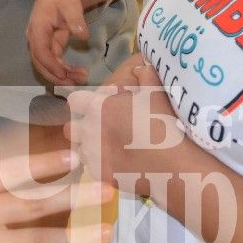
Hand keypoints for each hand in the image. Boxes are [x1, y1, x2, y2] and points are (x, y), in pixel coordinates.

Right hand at [27, 0, 90, 85]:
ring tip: (81, 78)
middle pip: (40, 62)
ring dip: (62, 74)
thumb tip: (83, 35)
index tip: (63, 74)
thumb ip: (75, 19)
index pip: (40, 51)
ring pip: (47, 64)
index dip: (50, 64)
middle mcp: (35, 37)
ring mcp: (41, 42)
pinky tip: (78, 73)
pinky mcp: (49, 45)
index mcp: (37, 27)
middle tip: (75, 82)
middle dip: (56, 75)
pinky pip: (54, 61)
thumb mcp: (70, 4)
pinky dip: (64, 68)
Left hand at [66, 60, 183, 196]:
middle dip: (81, 126)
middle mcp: (88, 131)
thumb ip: (144, 74)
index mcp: (97, 108)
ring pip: (78, 150)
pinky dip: (100, 165)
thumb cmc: (162, 124)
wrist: (172, 164)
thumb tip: (140, 66)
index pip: (73, 100)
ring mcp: (92, 156)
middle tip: (102, 128)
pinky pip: (92, 168)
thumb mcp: (155, 92)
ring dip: (88, 147)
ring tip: (109, 147)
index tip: (102, 105)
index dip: (86, 101)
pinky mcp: (100, 175)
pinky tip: (118, 163)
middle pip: (70, 128)